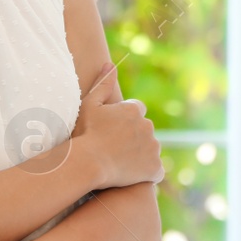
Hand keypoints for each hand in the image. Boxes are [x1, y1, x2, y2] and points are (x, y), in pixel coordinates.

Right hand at [71, 60, 164, 188]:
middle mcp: (148, 127)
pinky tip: (133, 176)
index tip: (112, 130)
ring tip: (120, 163)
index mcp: (135, 110)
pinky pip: (155, 170)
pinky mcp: (155, 168)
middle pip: (144, 130)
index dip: (124, 120)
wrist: (87, 163)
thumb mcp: (89, 105)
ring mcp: (153, 148)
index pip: (136, 111)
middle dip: (134, 136)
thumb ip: (103, 84)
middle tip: (114, 148)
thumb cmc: (85, 133)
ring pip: (150, 149)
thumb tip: (111, 64)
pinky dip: (148, 173)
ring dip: (141, 154)